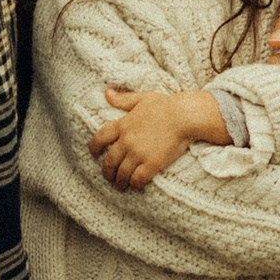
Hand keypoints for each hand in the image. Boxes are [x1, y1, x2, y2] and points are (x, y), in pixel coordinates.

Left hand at [90, 82, 225, 187]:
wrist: (185, 116)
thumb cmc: (166, 105)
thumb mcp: (142, 98)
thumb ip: (123, 99)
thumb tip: (106, 93)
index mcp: (123, 124)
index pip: (100, 138)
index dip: (94, 148)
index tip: (95, 155)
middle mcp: (127, 140)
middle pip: (109, 161)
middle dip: (107, 171)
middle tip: (109, 177)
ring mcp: (138, 153)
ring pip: (122, 173)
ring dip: (119, 182)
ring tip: (121, 185)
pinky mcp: (152, 164)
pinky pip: (137, 179)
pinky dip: (135, 184)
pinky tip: (136, 185)